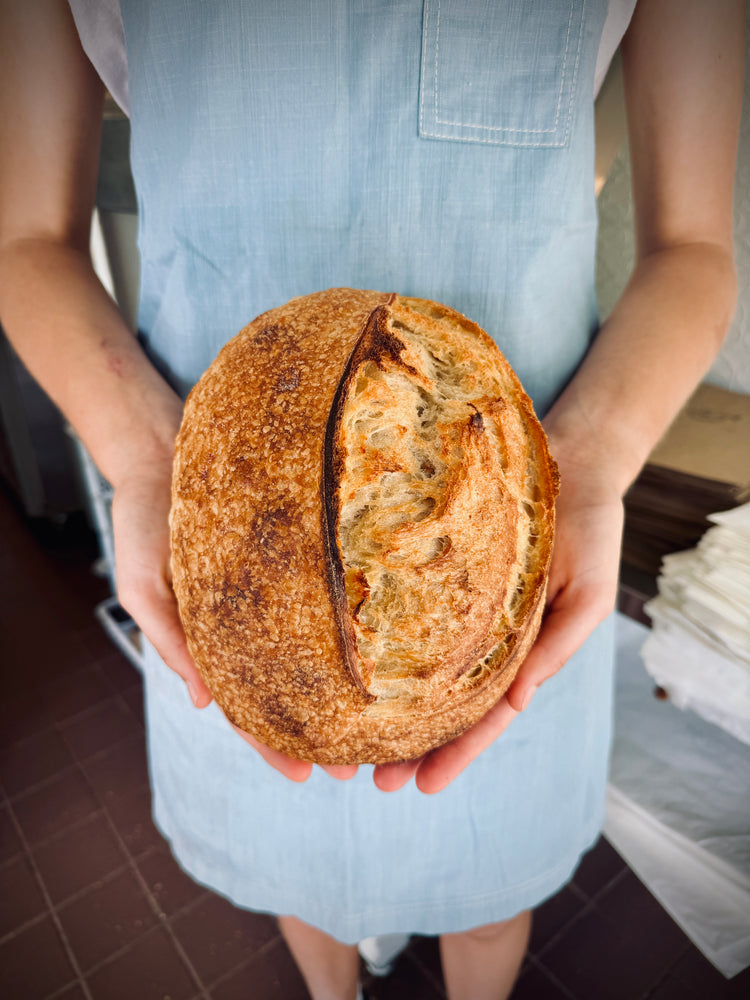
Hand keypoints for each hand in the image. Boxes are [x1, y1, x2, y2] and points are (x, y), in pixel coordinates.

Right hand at [112, 459, 358, 784]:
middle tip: (359, 767)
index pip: (244, 706)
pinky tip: (372, 645)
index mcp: (208, 640)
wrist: (160, 451)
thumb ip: (170, 641)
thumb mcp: (144, 584)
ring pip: (306, 653)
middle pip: (286, 689)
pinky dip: (338, 630)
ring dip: (336, 691)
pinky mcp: (290, 558)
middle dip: (317, 732)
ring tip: (377, 724)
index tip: (306, 777)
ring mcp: (269, 593)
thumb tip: (205, 703)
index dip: (271, 744)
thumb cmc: (145, 519)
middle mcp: (246, 624)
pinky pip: (315, 601)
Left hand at [373, 440, 624, 794]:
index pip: (484, 714)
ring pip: (414, 661)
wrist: (571, 459)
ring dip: (385, 701)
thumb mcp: (589, 590)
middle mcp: (481, 633)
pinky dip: (380, 635)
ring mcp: (454, 601)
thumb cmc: (589, 528)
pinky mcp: (431, 564)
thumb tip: (518, 703)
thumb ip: (559, 646)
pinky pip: (402, 605)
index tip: (422, 788)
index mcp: (520, 649)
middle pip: (440, 699)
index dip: (457, 752)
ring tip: (343, 737)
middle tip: (366, 778)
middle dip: (408, 742)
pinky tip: (348, 657)